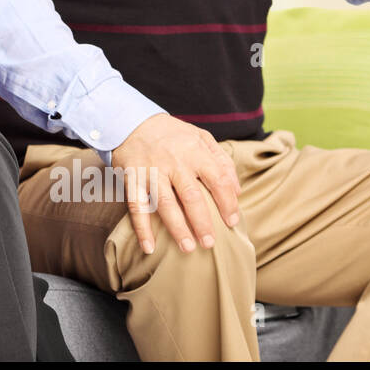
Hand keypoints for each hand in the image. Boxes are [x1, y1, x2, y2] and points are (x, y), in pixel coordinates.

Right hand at [110, 113, 242, 255]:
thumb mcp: (201, 138)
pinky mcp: (131, 178)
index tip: (233, 222)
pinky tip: (149, 247)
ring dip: (177, 228)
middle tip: (210, 243)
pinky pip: (136, 206)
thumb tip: (237, 191)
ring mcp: (151, 170)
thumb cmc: (172, 134)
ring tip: (188, 248)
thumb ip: (222, 161)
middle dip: (202, 222)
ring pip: (164, 203)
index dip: (228, 202)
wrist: (131, 121)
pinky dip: (142, 228)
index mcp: (194, 151)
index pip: (218, 179)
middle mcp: (173, 161)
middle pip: (191, 196)